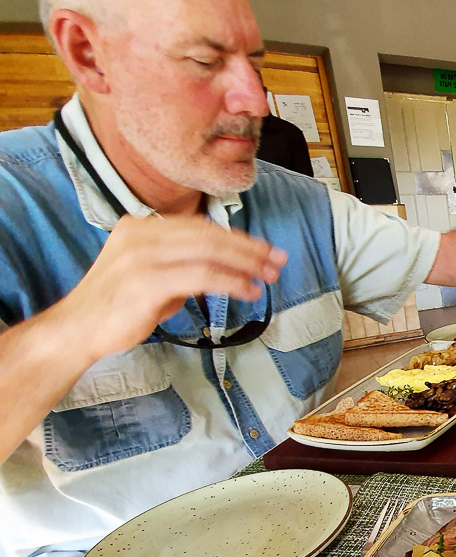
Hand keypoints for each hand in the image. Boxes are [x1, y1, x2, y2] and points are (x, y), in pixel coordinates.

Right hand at [55, 215, 287, 360]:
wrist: (76, 330)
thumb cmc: (117, 306)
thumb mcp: (152, 273)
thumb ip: (184, 262)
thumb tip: (229, 264)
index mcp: (141, 227)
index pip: (201, 226)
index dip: (238, 237)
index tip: (265, 249)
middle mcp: (141, 234)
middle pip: (209, 235)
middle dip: (249, 248)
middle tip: (277, 261)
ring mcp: (142, 256)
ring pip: (209, 251)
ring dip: (246, 263)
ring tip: (268, 276)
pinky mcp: (147, 282)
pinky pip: (202, 276)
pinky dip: (231, 281)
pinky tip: (248, 291)